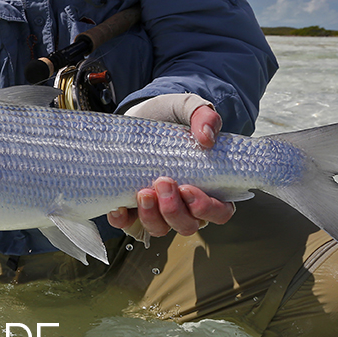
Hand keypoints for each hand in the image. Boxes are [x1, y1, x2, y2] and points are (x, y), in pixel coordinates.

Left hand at [109, 95, 234, 237]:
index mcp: (209, 186)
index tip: (189, 189)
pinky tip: (118, 208)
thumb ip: (203, 115)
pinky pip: (128, 224)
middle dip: (175, 210)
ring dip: (152, 216)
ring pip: (160, 229)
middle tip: (163, 181)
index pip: (219, 212)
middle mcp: (185, 203)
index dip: (207, 208)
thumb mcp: (187, 107)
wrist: (137, 114)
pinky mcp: (132, 208)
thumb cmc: (169, 116)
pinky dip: (123, 220)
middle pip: (188, 225)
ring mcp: (158, 208)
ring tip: (143, 191)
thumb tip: (207, 136)